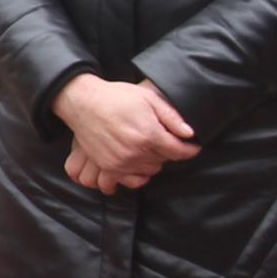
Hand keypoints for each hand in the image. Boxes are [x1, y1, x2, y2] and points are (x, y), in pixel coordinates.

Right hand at [53, 75, 196, 192]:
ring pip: (150, 171)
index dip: (190, 149)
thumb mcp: (148, 98)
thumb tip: (190, 133)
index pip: (179, 151)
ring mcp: (121, 162)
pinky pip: (131, 180)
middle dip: (169, 151)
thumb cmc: (116, 97)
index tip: (193, 146)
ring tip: (149, 147)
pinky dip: (138, 174)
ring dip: (154, 161)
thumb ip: (171, 117)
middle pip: (165, 161)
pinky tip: (138, 162)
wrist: (83, 103)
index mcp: (149, 134)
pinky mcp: (108, 167)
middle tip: (165, 139)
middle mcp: (136, 152)